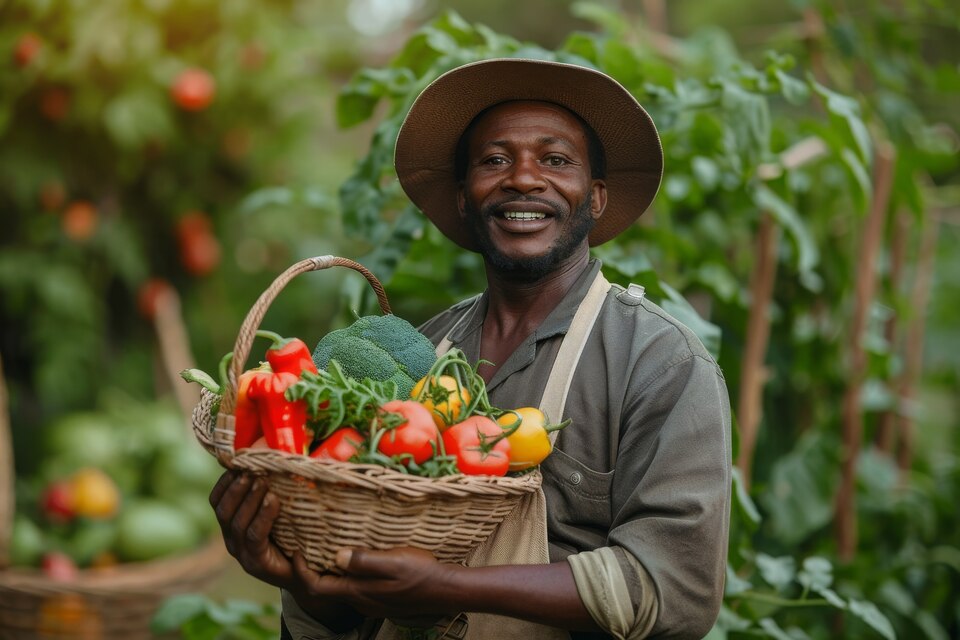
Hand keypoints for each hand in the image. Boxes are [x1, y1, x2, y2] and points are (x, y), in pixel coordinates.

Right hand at [209, 470, 292, 587]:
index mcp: (230, 527)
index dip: (224, 482)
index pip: (216, 502)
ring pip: (237, 523)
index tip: (236, 463)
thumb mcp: (276, 513)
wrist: (303, 574)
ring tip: (262, 480)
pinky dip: (263, 515)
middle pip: (223, 511)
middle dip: (236, 488)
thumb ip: (268, 491)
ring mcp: (242, 553)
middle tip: (251, 470)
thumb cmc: (290, 538)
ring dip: (249, 498)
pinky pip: (255, 535)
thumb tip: (269, 457)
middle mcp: (231, 540)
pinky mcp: (256, 562)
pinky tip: (273, 500)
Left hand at [292, 547, 460, 622]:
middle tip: (307, 548)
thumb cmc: (421, 573)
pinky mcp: (380, 600)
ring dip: (330, 573)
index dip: (301, 570)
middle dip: (311, 571)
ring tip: (327, 549)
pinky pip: (355, 589)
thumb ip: (364, 560)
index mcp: (359, 590)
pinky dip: (346, 576)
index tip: (297, 550)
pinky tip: (355, 561)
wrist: (445, 590)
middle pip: (325, 590)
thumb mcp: (394, 560)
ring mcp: (371, 603)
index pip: (317, 586)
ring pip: (340, 589)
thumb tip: (336, 555)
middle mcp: (361, 600)